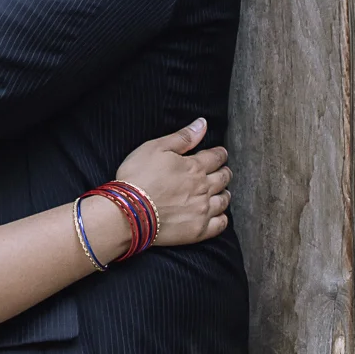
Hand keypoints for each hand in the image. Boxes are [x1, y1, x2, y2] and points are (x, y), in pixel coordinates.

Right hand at [115, 117, 230, 247]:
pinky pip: (220, 224)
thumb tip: (202, 124)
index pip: (216, 157)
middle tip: (223, 171)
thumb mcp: (156, 148)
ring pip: (224, 200)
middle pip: (223, 178)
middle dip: (224, 172)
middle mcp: (203, 188)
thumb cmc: (139, 176)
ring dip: (225, 193)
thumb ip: (183, 137)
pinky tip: (219, 215)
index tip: (220, 153)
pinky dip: (222, 218)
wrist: (129, 211)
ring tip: (222, 192)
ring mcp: (203, 210)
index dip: (220, 154)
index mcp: (195, 167)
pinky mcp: (198, 230)